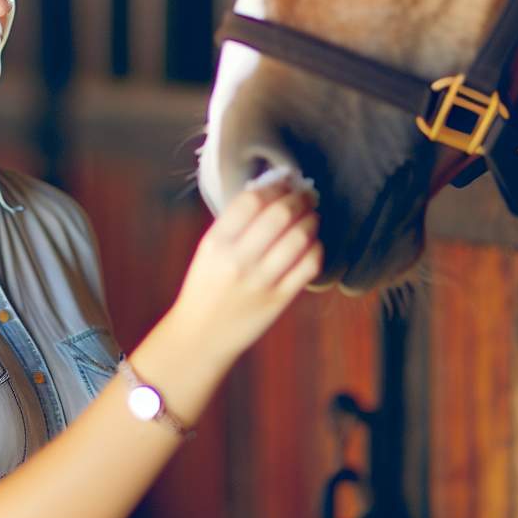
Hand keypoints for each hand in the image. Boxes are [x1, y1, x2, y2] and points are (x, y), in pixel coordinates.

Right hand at [170, 175, 322, 359]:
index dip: (273, 186)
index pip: (251, 201)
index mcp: (216, 243)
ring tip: (312, 216)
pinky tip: (312, 243)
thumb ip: (234, 224)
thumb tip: (271, 192)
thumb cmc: (206, 286)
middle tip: (305, 195)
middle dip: (299, 198)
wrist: (201, 335)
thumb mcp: (208, 250)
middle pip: (280, 215)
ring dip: (311, 220)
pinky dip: (316, 248)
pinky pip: (308, 266)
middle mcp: (238, 261)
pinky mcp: (279, 300)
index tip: (283, 182)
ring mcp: (261, 282)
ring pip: (299, 238)